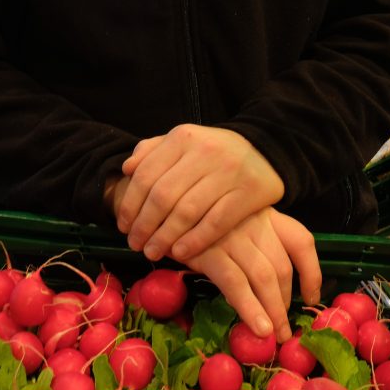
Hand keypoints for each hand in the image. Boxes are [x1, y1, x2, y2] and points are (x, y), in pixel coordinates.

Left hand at [116, 124, 283, 261]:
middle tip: (135, 244)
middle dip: (144, 224)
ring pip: (187, 211)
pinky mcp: (248, 193)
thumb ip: (153, 150)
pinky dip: (195, 240)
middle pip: (163, 195)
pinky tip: (180, 252)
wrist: (266, 148)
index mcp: (183, 137)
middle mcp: (204, 151)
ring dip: (165, 237)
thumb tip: (127, 168)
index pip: (146, 175)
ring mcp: (228, 172)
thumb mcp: (184, 142)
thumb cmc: (214, 151)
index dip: (130, 204)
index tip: (123, 226)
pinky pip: (216, 222)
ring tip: (152, 252)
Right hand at [183, 208, 320, 341]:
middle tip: (283, 328)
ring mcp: (232, 234)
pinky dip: (250, 309)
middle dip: (285, 302)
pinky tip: (258, 328)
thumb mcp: (233, 223)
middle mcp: (254, 221)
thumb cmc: (200, 222)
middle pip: (282, 266)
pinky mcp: (209, 250)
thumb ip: (255, 244)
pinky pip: (236, 283)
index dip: (312, 272)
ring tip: (273, 335)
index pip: (301, 240)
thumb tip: (276, 290)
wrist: (161, 210)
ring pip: (264, 277)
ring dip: (273, 311)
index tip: (312, 297)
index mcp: (265, 213)